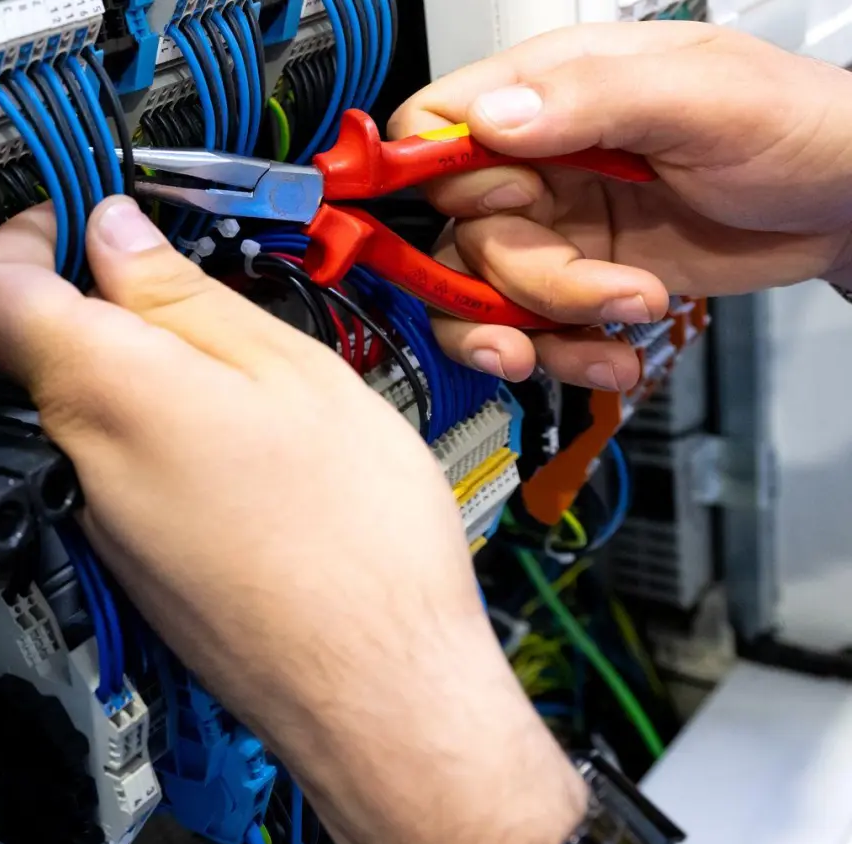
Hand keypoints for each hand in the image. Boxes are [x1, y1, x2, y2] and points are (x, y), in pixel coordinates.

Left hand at [0, 197, 585, 843]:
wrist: (377, 698)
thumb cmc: (355, 545)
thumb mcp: (289, 370)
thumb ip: (183, 295)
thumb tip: (114, 237)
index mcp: (102, 392)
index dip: (22, 233)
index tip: (81, 216)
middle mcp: (74, 460)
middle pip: (32, 344)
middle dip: (98, 295)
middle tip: (189, 280)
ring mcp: (92, 519)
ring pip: (80, 403)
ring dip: (138, 363)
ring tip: (240, 370)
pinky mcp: (123, 558)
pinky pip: (111, 463)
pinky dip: (156, 426)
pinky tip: (240, 441)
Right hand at [390, 21, 851, 389]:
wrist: (850, 205)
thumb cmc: (798, 125)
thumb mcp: (705, 96)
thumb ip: (595, 98)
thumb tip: (492, 117)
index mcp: (553, 90)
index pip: (435, 122)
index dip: (430, 174)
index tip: (472, 216)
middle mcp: (539, 159)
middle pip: (460, 231)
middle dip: (519, 279)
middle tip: (600, 288)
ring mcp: (556, 224)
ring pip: (483, 293)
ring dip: (541, 328)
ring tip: (617, 325)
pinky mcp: (579, 280)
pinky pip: (529, 331)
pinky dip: (563, 355)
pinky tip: (613, 355)